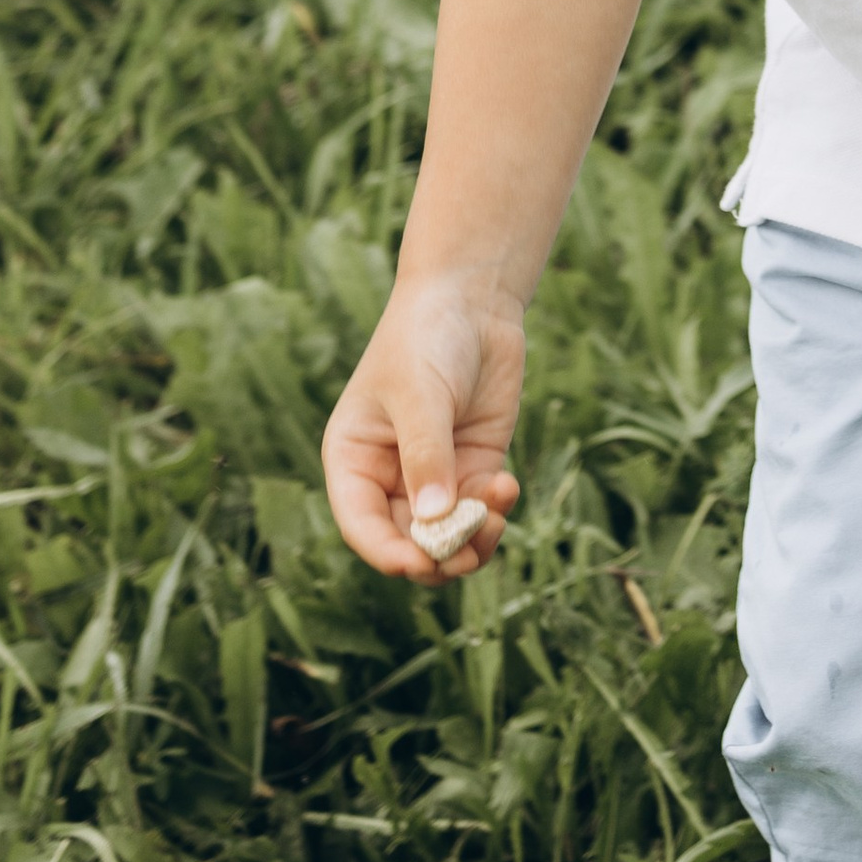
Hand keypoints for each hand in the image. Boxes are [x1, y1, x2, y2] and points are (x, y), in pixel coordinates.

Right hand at [323, 273, 526, 580]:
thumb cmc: (426, 337)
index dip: (387, 552)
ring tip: (494, 519)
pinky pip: (480, 510)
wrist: (472, 299)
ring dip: (471, 542)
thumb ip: (427, 455)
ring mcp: (434, 475)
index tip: (418, 562)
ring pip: (447, 536)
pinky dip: (494, 511)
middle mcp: (389, 477)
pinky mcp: (473, 466)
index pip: (362, 525)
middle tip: (468, 552)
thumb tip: (435, 519)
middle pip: (407, 542)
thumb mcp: (420, 395)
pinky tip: (507, 486)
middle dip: (437, 555)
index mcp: (354, 460)